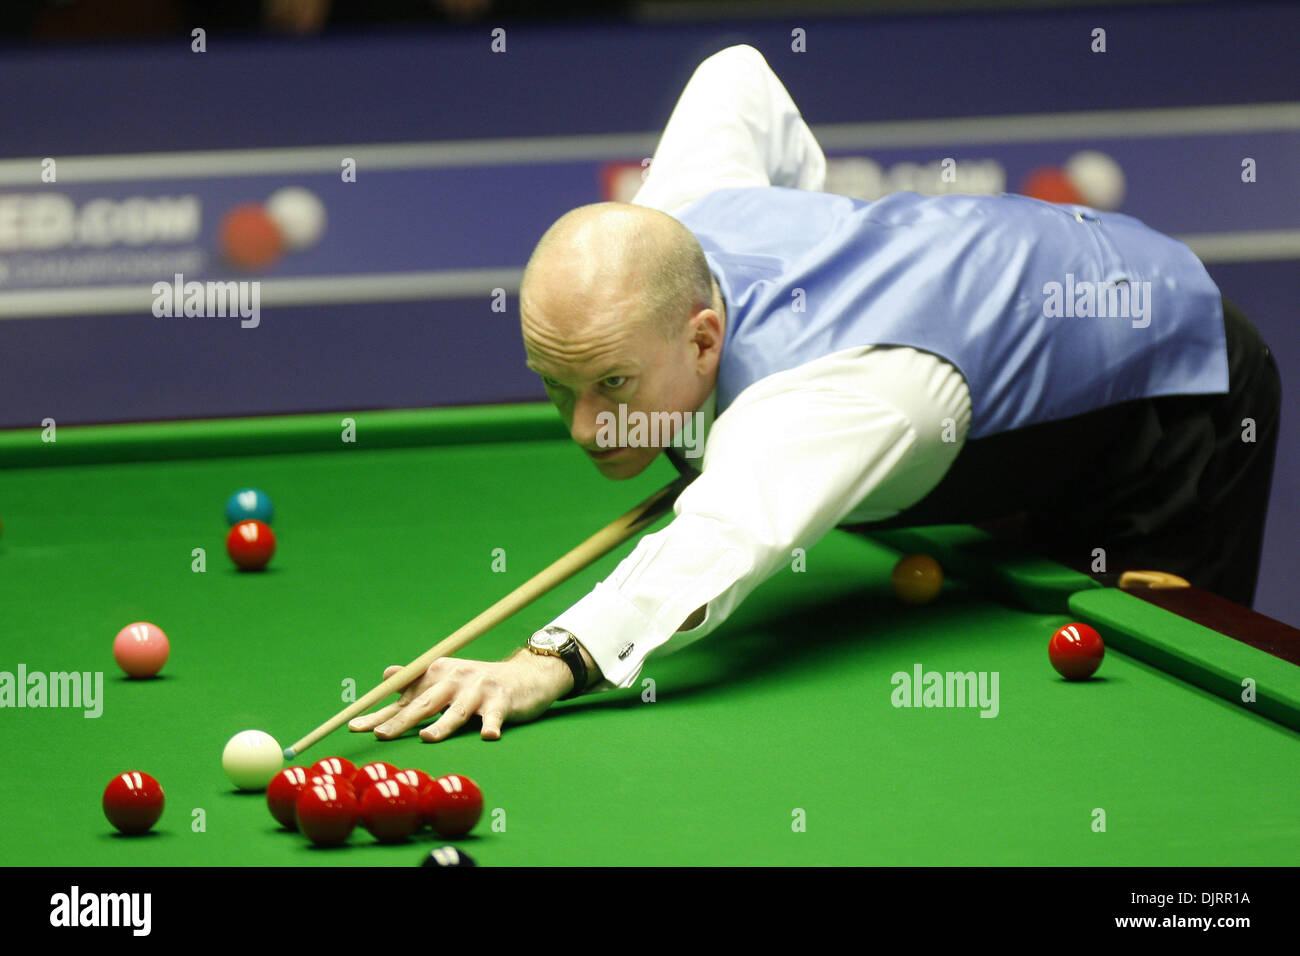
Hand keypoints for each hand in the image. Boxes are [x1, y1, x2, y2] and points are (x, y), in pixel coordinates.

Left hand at [347, 650, 572, 742]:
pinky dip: (491, 725)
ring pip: (458, 711)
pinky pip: (495, 716)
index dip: (380, 712)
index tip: (355, 727)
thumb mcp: (446, 677)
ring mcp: (479, 689)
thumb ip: (416, 682)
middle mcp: (455, 679)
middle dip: (402, 720)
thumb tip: (386, 675)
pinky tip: (488, 737)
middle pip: (425, 703)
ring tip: (427, 739)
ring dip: (443, 724)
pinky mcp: (503, 701)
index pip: (404, 696)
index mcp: (437, 674)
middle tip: (381, 735)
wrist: (524, 676)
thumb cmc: (477, 683)